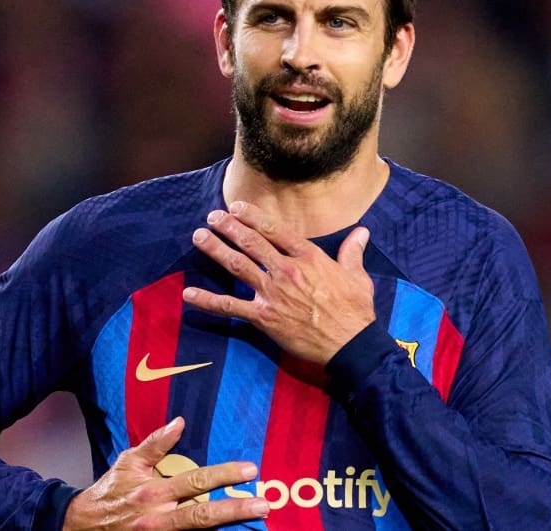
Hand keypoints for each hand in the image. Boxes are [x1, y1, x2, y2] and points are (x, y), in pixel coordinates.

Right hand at [62, 417, 268, 529]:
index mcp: (154, 491)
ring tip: (255, 522)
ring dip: (227, 527)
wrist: (81, 525)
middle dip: (236, 509)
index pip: (196, 481)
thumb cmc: (110, 491)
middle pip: (203, 515)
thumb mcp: (130, 461)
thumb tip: (179, 422)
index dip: (224, 475)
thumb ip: (156, 443)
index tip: (251, 470)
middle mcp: (159, 517)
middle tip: (264, 505)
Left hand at [183, 201, 375, 365]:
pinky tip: (188, 294)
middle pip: (251, 242)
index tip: (236, 207)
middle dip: (228, 227)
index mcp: (308, 257)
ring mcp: (273, 293)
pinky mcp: (264, 317)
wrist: (350, 343)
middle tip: (212, 217)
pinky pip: (230, 306)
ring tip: (198, 237)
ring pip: (237, 266)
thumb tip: (362, 232)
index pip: (275, 229)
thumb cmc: (355, 310)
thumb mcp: (357, 276)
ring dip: (216, 250)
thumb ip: (352, 251)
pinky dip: (208, 300)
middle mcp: (287, 270)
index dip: (252, 215)